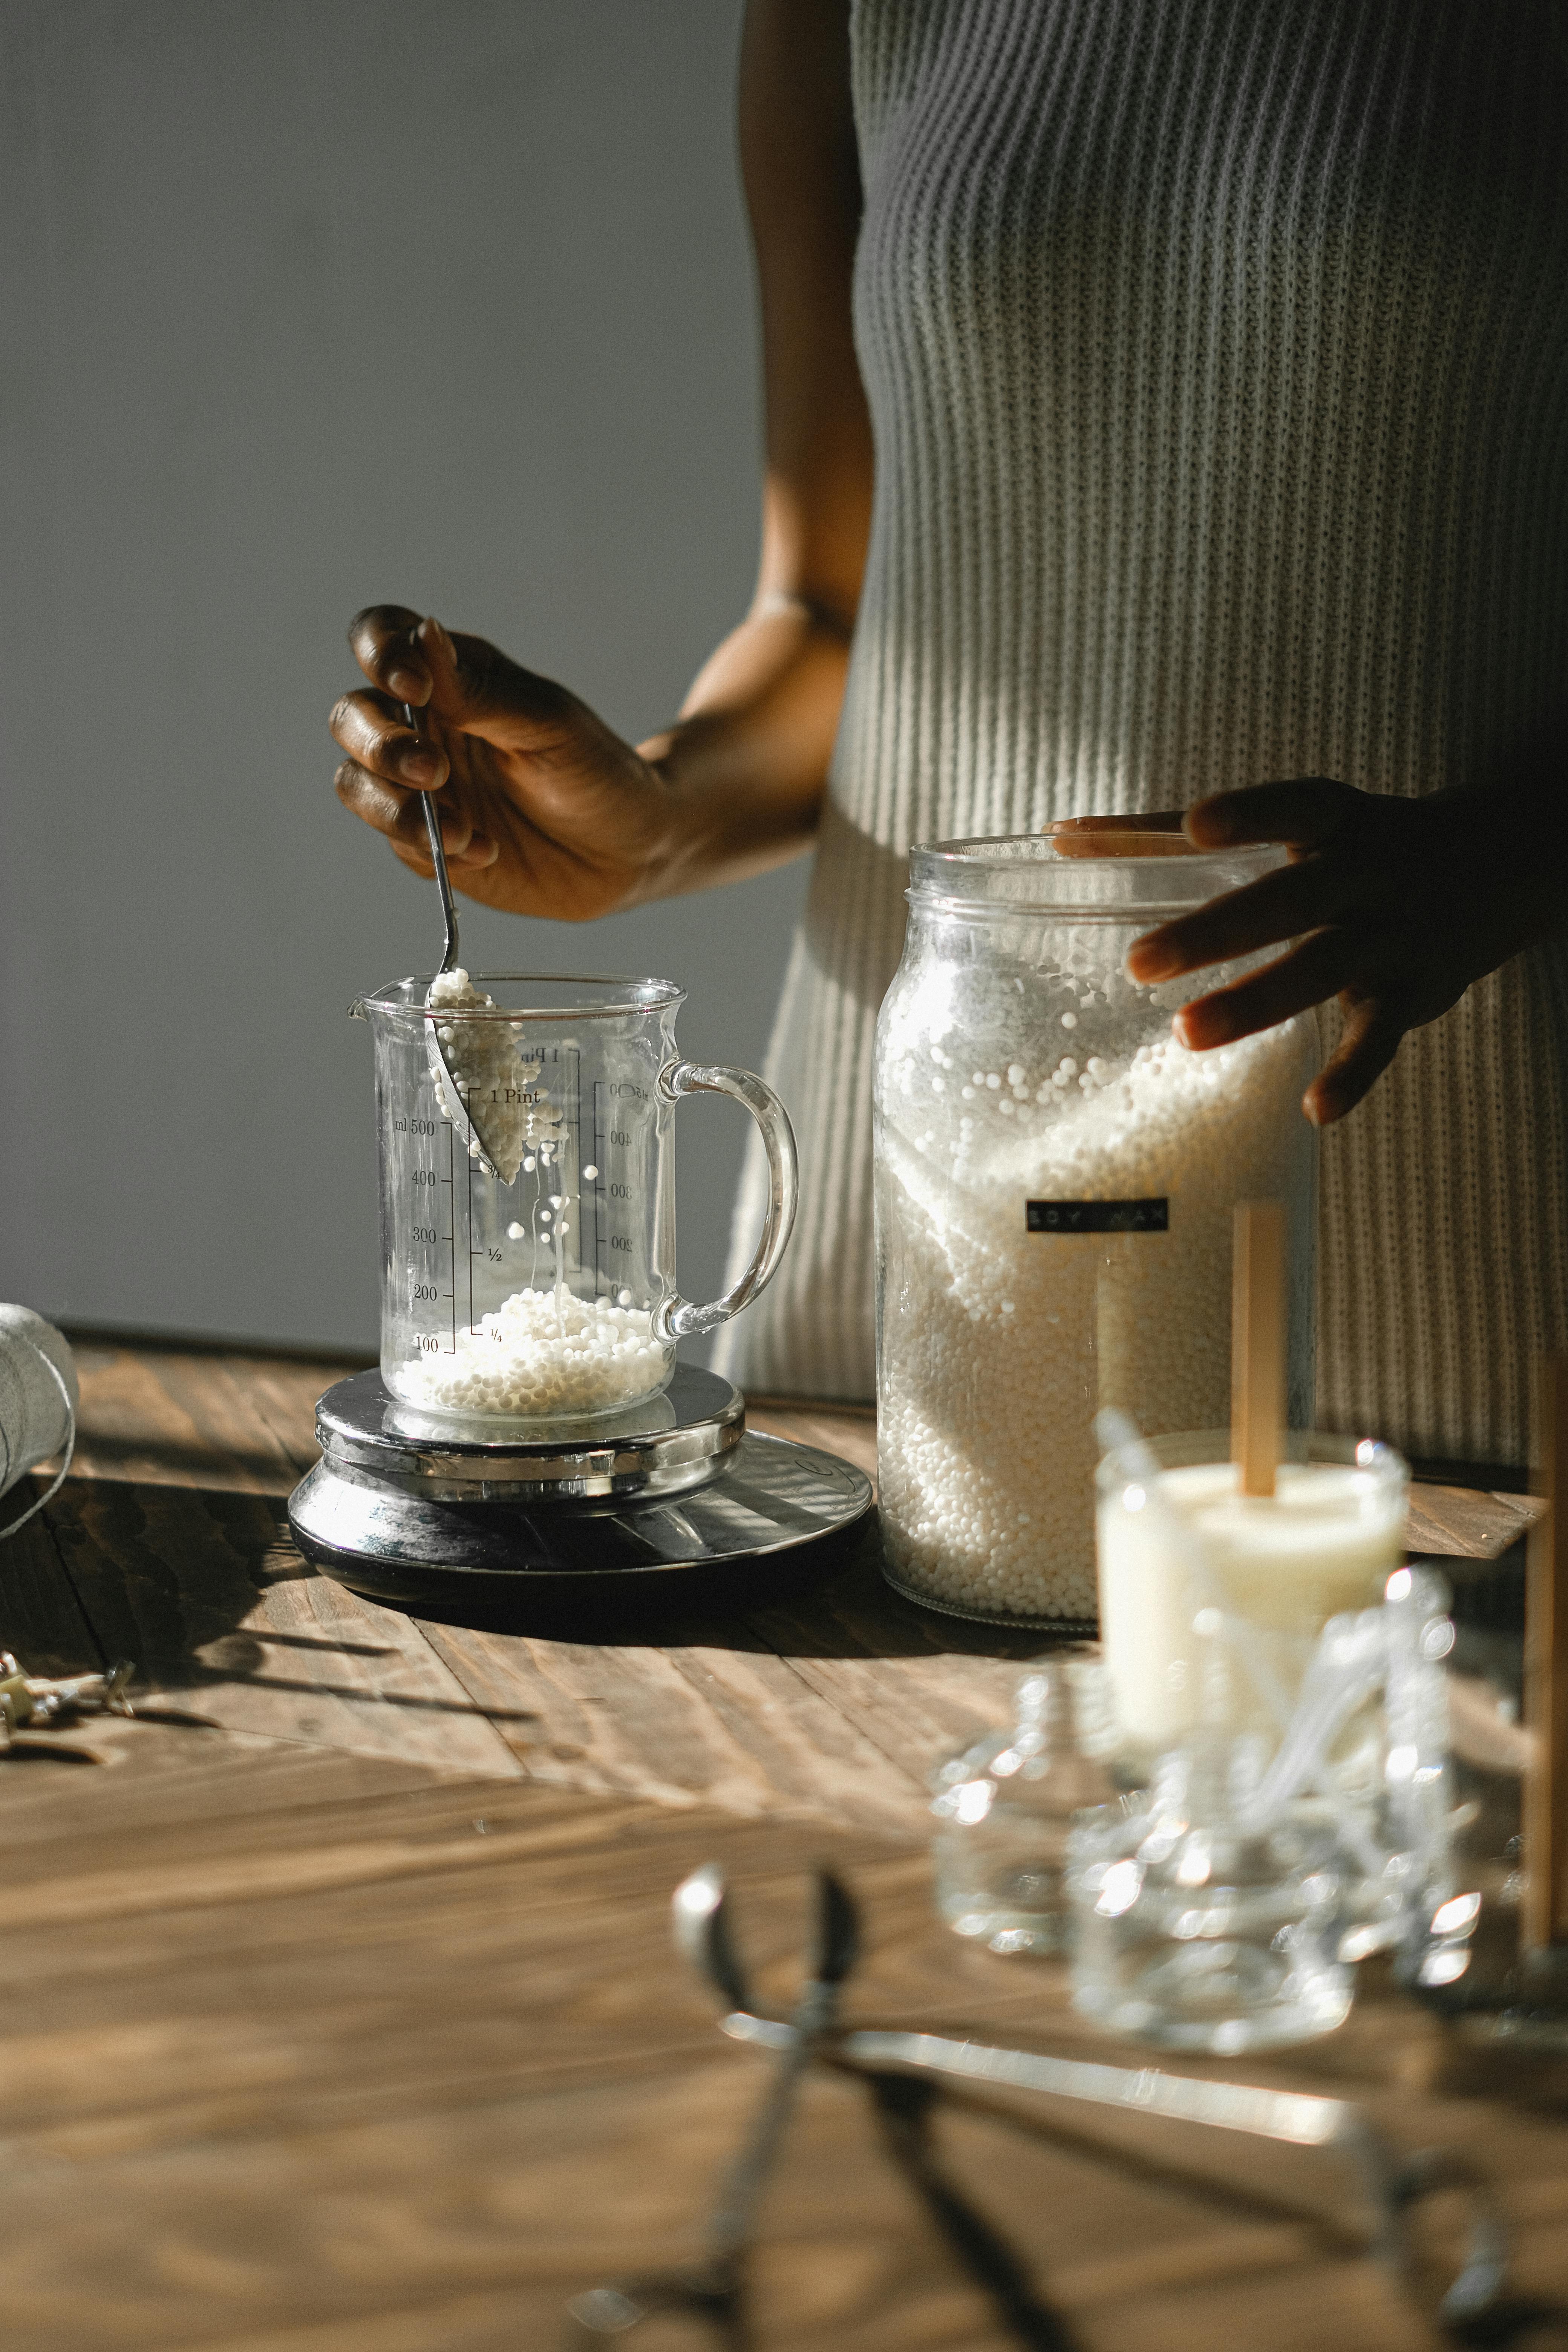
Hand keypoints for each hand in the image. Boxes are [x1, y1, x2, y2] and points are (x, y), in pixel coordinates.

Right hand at [330, 608, 678, 919]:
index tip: (415, 686)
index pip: (382, 639)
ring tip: (459, 830)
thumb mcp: (548, 724)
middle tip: (435, 771)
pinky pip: (399, 843)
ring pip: (357, 784)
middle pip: (354, 716)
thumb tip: (421, 633)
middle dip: (380, 744)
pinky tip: (485, 852)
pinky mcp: (426, 843)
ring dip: (395, 808)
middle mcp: (422, 726)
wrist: (629, 852)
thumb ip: (479, 690)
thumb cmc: (596, 771)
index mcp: (450, 676)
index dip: (380, 654)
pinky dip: (431, 849)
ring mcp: (420, 788)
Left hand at [1060, 780, 1558, 1126]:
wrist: (1498, 864)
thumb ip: (1167, 832)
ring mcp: (1392, 937)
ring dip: (1257, 1003)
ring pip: (1323, 970)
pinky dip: (1352, 1075)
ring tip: (1187, 1034)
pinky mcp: (1412, 995)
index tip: (1197, 823)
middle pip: (1292, 900)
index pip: (1294, 807)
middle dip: (1219, 931)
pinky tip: (1313, 1109)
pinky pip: (1380, 1039)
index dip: (1251, 813)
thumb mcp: (1285, 821)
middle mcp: (1367, 876)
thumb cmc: (1356, 842)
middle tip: (1141, 962)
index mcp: (1335, 822)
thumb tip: (1059, 834)